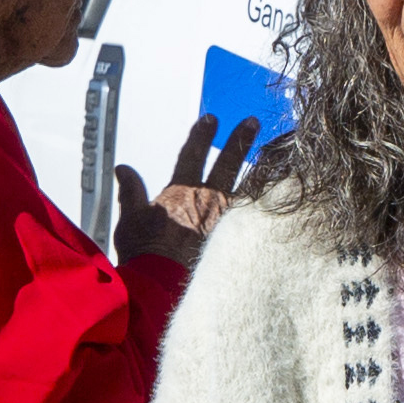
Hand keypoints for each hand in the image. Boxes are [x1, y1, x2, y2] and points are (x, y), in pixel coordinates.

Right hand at [112, 115, 265, 272]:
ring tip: (277, 153)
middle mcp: (207, 199)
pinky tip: (279, 194)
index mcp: (181, 191)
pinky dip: (267, 200)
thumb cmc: (145, 254)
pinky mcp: (236, 238)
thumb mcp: (130, 219)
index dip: (201, 134)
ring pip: (249, 185)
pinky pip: (256, 213)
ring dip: (262, 166)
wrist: (163, 283)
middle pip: (227, 162)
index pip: (193, 154)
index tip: (211, 119)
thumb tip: (123, 169)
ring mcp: (225, 218)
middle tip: (252, 122)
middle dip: (239, 139)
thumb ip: (130, 191)